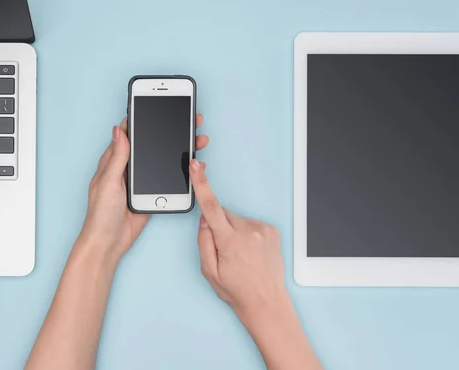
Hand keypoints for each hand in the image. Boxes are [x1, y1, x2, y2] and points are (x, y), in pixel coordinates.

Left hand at [80, 115, 209, 262]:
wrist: (108, 243)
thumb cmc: (100, 214)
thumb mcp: (108, 181)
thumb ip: (117, 157)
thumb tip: (119, 129)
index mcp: (113, 161)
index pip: (129, 134)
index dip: (142, 119)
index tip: (157, 107)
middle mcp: (127, 168)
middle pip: (151, 145)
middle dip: (170, 132)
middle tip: (190, 121)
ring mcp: (140, 181)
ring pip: (162, 160)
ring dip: (178, 151)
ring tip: (197, 141)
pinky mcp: (150, 193)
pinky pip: (166, 179)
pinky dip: (180, 172)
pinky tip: (192, 166)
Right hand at [189, 159, 285, 322]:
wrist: (266, 301)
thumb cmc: (236, 290)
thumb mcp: (209, 271)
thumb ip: (204, 242)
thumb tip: (204, 220)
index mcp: (229, 242)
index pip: (211, 207)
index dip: (201, 184)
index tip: (196, 166)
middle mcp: (248, 232)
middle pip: (223, 214)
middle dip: (218, 225)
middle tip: (223, 249)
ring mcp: (263, 230)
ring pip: (236, 219)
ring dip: (233, 230)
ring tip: (240, 253)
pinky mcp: (272, 230)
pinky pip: (250, 224)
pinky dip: (246, 233)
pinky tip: (250, 250)